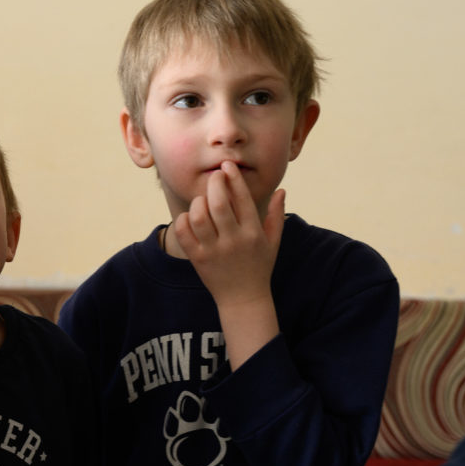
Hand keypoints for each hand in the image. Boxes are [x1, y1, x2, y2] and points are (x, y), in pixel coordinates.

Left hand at [171, 161, 281, 367]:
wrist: (243, 299)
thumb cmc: (259, 267)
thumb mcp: (273, 242)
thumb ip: (276, 215)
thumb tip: (282, 190)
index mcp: (253, 233)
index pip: (243, 199)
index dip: (234, 178)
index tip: (227, 166)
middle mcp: (233, 240)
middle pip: (219, 203)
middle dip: (214, 184)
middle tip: (214, 177)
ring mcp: (213, 251)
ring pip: (199, 216)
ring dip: (198, 202)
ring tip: (202, 200)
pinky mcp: (197, 259)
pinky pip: (184, 233)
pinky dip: (183, 220)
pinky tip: (190, 217)